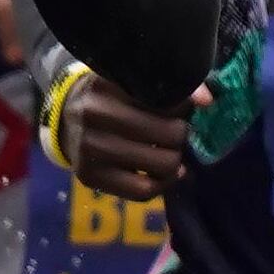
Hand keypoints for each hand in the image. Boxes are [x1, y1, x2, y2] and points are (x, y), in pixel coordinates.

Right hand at [52, 72, 200, 200]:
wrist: (64, 121)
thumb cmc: (108, 97)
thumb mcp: (130, 82)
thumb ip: (170, 86)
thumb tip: (208, 100)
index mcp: (106, 85)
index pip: (165, 100)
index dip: (182, 107)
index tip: (181, 109)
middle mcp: (93, 115)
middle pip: (168, 134)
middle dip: (179, 135)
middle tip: (175, 132)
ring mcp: (89, 149)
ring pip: (160, 165)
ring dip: (173, 161)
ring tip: (169, 152)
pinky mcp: (89, 176)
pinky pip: (142, 191)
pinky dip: (161, 185)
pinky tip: (163, 175)